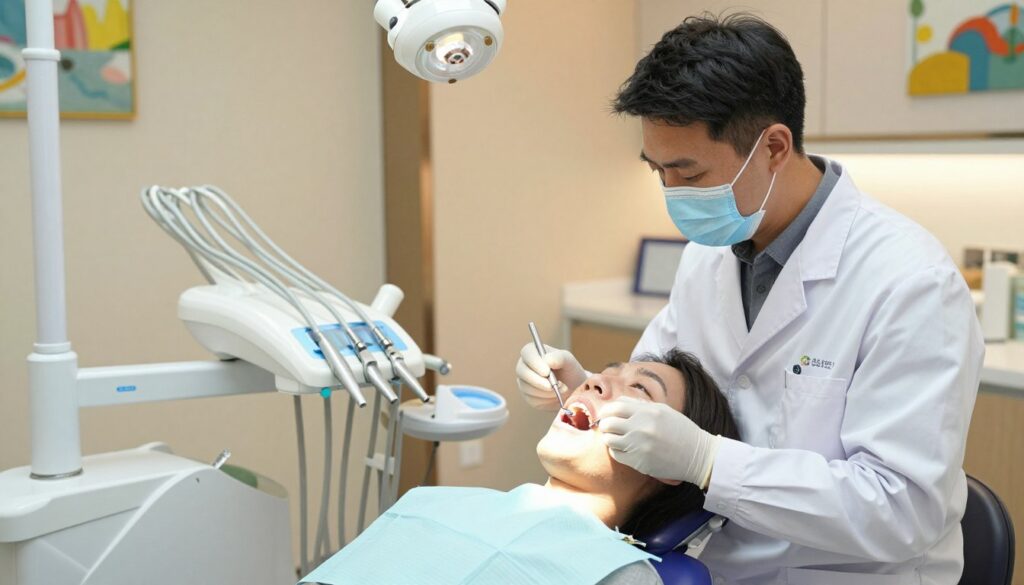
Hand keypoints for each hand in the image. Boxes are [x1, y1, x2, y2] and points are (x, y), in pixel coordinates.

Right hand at [515, 343, 587, 410]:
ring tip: (561, 389)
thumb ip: (559, 358)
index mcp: (533, 352)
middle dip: (538, 381)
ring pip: (527, 387)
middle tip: (553, 386)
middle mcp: (524, 365)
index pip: (527, 353)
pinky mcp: (527, 396)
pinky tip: (555, 395)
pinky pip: (532, 399)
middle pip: (522, 372)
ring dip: (546, 392)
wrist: (573, 388)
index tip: (547, 372)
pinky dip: (546, 399)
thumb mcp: (569, 361)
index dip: (535, 363)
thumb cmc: (569, 370)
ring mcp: (524, 381)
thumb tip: (547, 360)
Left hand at [599, 397, 719, 487]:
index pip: (615, 407)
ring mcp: (639, 446)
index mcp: (647, 412)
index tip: (606, 414)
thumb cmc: (680, 430)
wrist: (697, 455)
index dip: (606, 411)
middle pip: (608, 424)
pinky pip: (616, 454)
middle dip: (605, 425)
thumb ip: (638, 405)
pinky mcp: (639, 462)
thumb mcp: (663, 410)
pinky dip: (617, 451)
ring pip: (608, 440)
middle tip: (608, 427)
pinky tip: (625, 449)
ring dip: (610, 438)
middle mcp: (641, 428)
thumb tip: (617, 402)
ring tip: (617, 438)